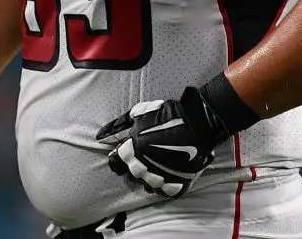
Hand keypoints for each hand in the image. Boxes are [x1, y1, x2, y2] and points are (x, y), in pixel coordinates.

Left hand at [96, 86, 230, 197]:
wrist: (198, 124)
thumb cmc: (168, 115)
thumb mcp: (141, 111)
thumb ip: (121, 124)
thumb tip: (103, 134)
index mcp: (131, 151)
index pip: (116, 161)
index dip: (118, 157)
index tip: (123, 154)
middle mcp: (142, 168)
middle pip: (132, 173)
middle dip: (136, 165)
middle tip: (145, 156)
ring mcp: (159, 179)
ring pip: (148, 184)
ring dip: (150, 175)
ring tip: (158, 165)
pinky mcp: (175, 185)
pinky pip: (165, 190)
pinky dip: (165, 184)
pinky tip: (168, 174)